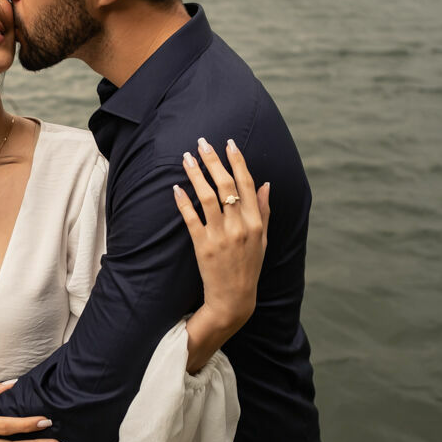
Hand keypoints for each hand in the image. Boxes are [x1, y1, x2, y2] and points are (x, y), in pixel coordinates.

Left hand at [174, 137, 269, 369]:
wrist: (234, 298)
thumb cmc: (249, 266)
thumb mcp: (263, 239)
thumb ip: (263, 211)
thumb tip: (265, 184)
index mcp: (255, 222)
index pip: (246, 184)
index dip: (237, 161)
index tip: (228, 143)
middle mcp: (239, 226)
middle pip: (226, 185)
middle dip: (213, 160)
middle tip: (202, 143)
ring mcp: (221, 236)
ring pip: (207, 197)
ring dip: (196, 174)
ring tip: (186, 158)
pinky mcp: (203, 246)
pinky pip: (191, 219)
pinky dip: (183, 202)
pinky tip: (176, 188)